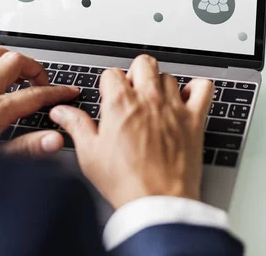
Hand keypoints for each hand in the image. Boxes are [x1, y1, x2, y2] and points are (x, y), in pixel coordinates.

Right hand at [50, 55, 213, 208]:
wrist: (157, 202)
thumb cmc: (125, 182)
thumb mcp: (90, 154)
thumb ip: (77, 126)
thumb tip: (62, 112)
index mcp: (120, 104)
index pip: (112, 73)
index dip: (109, 84)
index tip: (110, 95)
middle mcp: (148, 99)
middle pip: (143, 63)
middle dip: (136, 73)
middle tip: (133, 93)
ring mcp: (173, 107)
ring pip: (169, 76)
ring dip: (161, 85)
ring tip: (156, 102)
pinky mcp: (194, 119)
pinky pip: (203, 88)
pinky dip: (197, 88)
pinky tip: (188, 98)